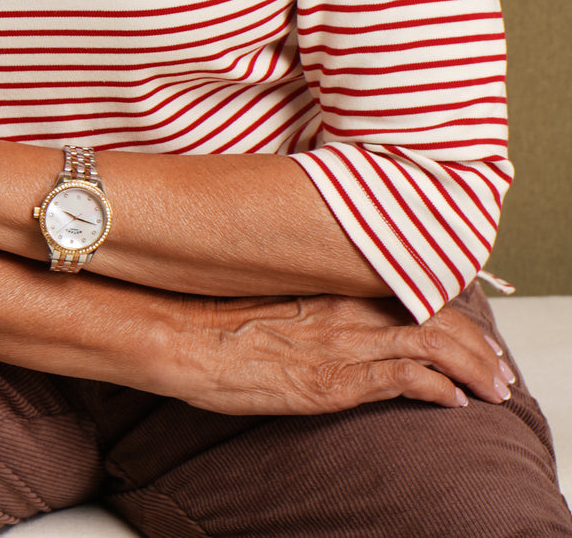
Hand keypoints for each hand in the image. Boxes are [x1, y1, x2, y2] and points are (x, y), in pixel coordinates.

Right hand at [165, 292, 515, 414]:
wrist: (183, 332)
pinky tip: (455, 403)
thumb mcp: (269, 281)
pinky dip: (442, 392)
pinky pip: (411, 382)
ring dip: (474, 368)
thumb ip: (308, 284)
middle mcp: (349, 303)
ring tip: (492, 387)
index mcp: (333, 275)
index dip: (447, 301)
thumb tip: (320, 291)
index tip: (464, 319)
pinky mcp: (340, 381)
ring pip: (437, 346)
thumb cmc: (214, 307)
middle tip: (495, 363)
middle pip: (436, 314)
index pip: (411, 283)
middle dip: (476, 341)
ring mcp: (348, 342)